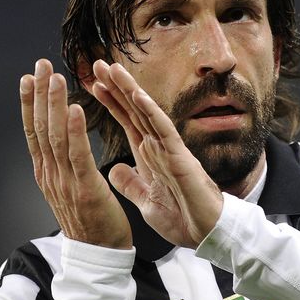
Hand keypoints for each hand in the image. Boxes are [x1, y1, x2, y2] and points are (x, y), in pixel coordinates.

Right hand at [19, 59, 131, 248]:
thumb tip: (57, 143)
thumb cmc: (89, 219)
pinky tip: (75, 109)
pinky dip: (75, 131)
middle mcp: (50, 174)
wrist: (97, 255)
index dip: (29, 103)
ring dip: (54, 104)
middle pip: (40, 127)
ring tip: (55, 78)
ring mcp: (64, 181)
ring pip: (55, 136)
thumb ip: (62, 164)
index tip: (28, 77)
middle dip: (39, 94)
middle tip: (40, 65)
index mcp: (46, 172)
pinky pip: (78, 155)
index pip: (33, 131)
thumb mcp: (68, 187)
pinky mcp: (84, 188)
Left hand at [90, 60, 222, 248]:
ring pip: (147, 113)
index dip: (111, 102)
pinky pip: (164, 130)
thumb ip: (130, 183)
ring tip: (113, 69)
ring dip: (130, 90)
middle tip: (98, 63)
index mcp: (150, 156)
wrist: (206, 235)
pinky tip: (138, 95)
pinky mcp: (180, 158)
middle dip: (116, 87)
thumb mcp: (147, 202)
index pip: (127, 122)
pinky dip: (151, 112)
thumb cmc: (183, 219)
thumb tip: (113, 169)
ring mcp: (169, 150)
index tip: (93, 84)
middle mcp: (159, 147)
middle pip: (134, 110)